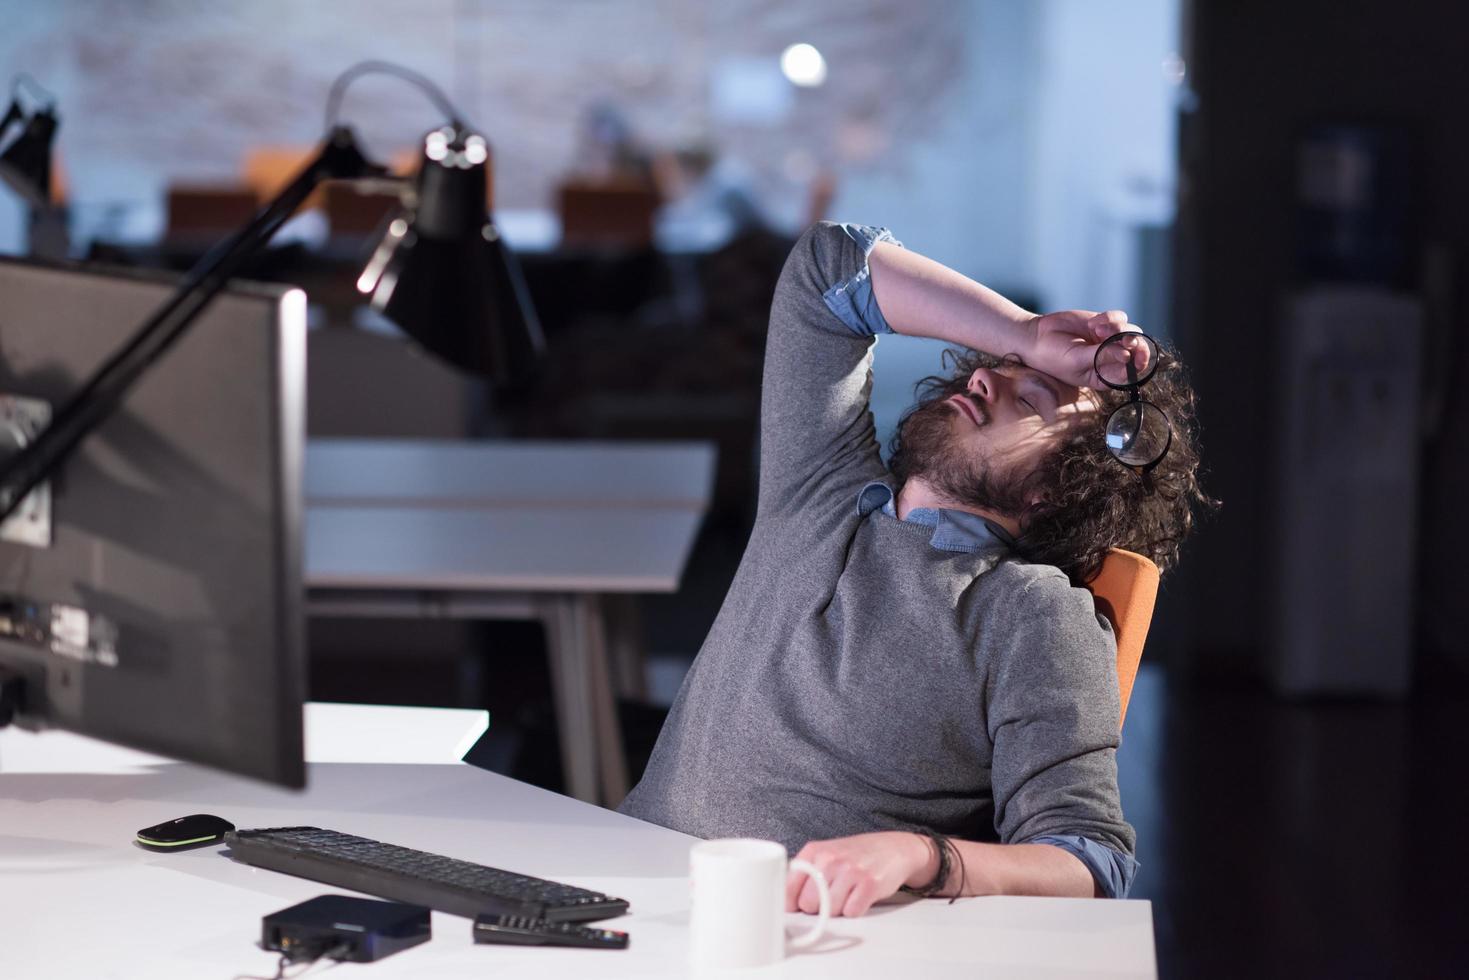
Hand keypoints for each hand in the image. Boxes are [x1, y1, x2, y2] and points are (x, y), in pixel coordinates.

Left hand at [785, 832, 932, 917]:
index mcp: (813, 851)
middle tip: (831, 895)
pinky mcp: (869, 884)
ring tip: (847, 893)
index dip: (793, 904)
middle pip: (807, 905)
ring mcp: (849, 870)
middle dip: (818, 907)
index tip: (798, 907)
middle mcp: (829, 859)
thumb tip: (785, 903)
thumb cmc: (855, 855)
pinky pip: (851, 913)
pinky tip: (860, 896)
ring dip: (838, 909)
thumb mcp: (824, 855)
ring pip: (829, 911)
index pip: (787, 889)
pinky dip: (856, 910)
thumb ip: (804, 875)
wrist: (893, 848)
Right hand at [1024, 309, 1141, 388]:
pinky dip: (1110, 318)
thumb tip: (1127, 355)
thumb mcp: (1076, 361)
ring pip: (1131, 332)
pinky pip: (1120, 318)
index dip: (1136, 364)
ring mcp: (1109, 340)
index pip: (1131, 373)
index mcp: (1105, 377)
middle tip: (1126, 339)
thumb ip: (1102, 357)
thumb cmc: (1052, 357)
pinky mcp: (1105, 324)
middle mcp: (1111, 359)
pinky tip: (1094, 323)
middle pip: (1138, 352)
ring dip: (1119, 329)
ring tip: (1098, 329)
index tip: (1128, 355)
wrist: (1036, 336)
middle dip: (1134, 344)